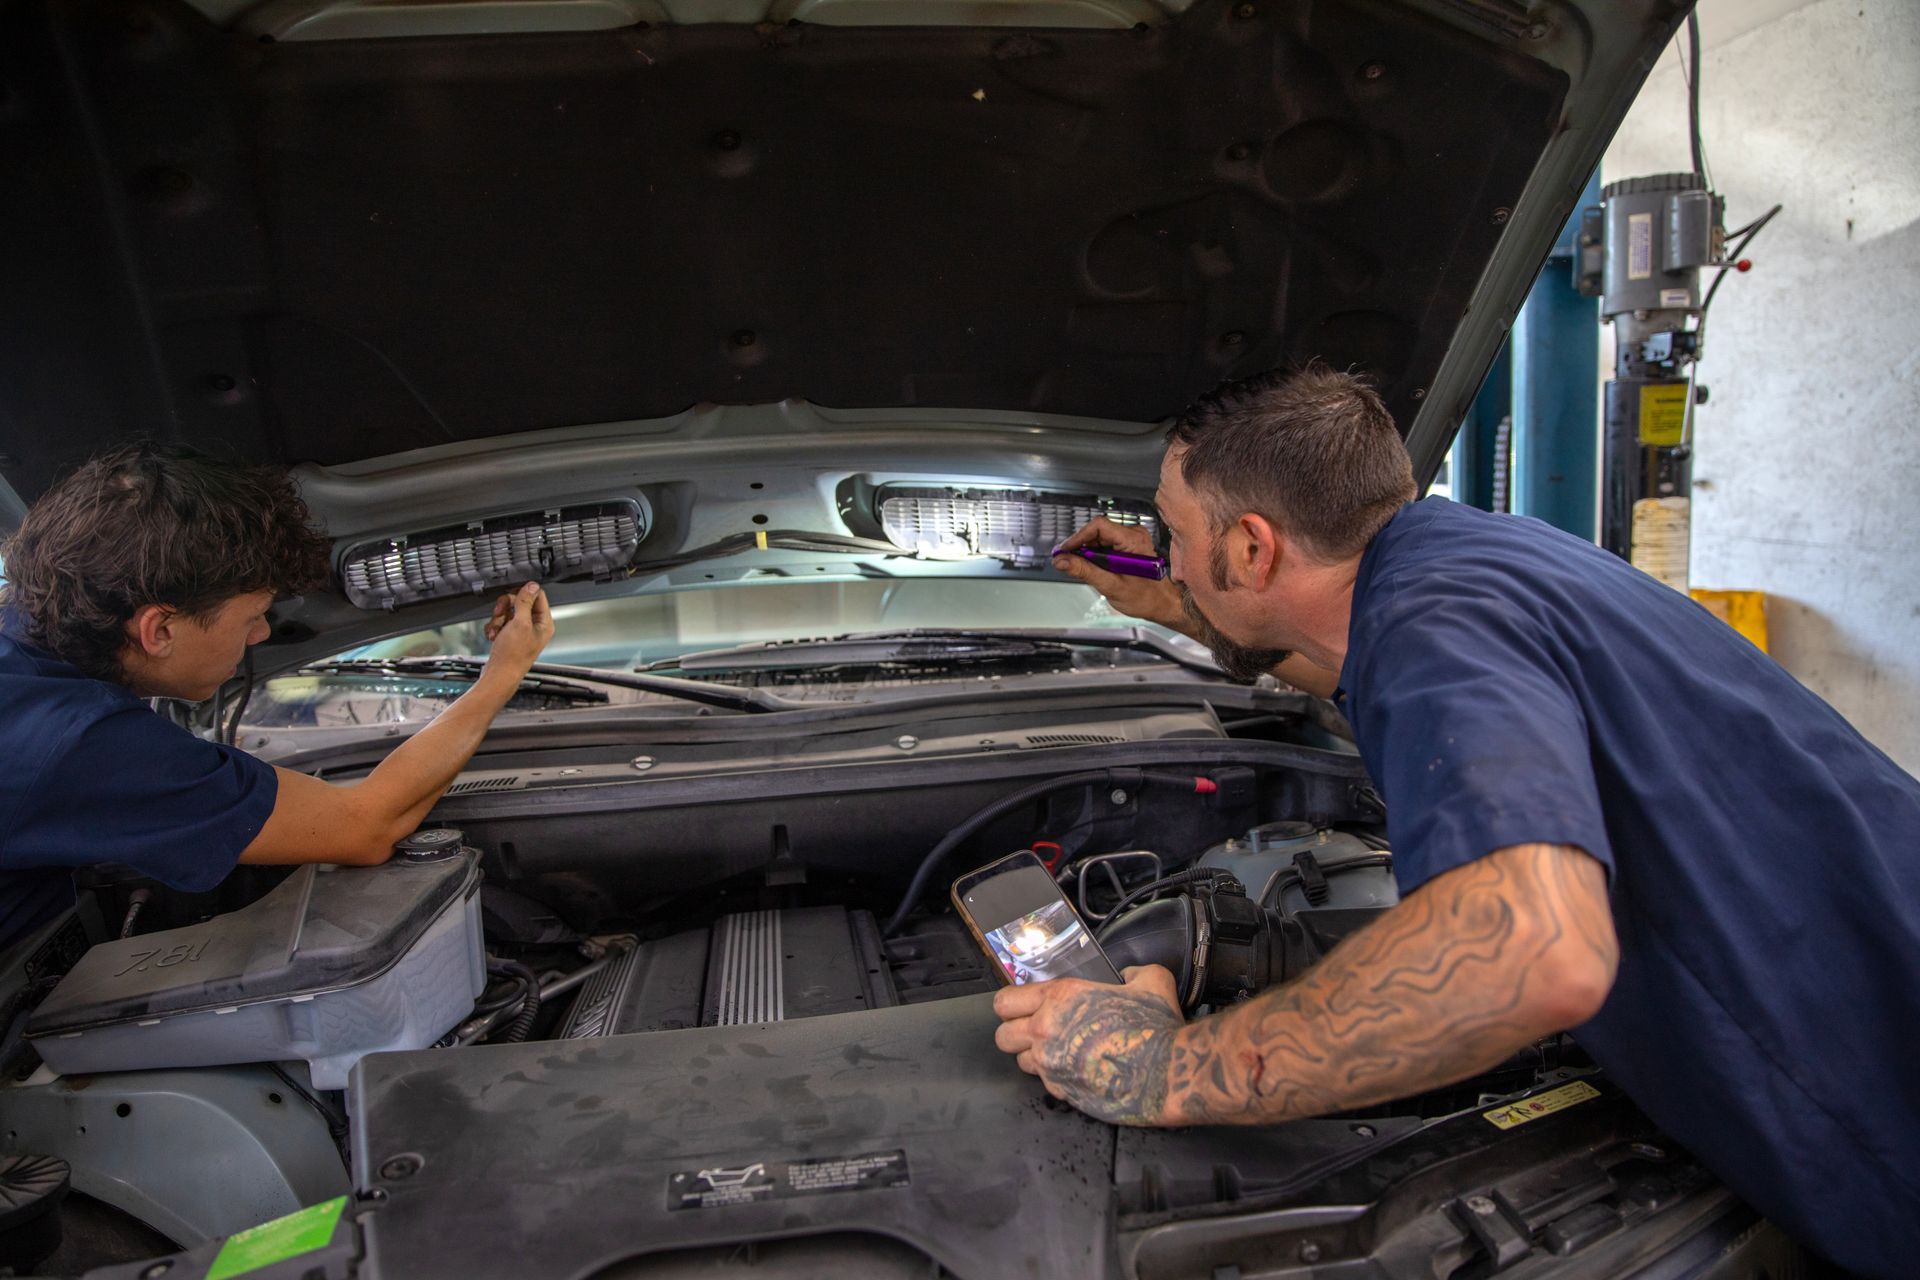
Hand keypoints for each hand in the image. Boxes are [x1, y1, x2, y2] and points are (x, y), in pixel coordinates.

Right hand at [482, 582, 554, 677]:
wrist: (499, 675)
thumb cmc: (512, 656)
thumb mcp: (520, 623)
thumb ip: (525, 602)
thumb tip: (532, 586)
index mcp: (544, 623)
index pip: (538, 596)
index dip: (523, 593)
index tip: (511, 595)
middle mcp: (535, 627)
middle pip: (520, 603)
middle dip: (506, 607)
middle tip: (500, 614)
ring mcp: (522, 632)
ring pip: (508, 612)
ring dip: (498, 619)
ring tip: (496, 630)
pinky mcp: (510, 637)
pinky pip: (501, 623)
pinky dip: (494, 627)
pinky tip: (493, 636)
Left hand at [992, 965, 1185, 1125]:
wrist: (1167, 1073)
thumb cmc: (1156, 1029)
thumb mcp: (1151, 981)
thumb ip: (1132, 973)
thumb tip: (1128, 976)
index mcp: (1061, 998)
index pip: (1005, 1001)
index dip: (1012, 1004)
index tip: (1022, 1007)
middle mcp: (1046, 1030)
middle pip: (1003, 1036)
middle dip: (1016, 1033)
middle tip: (1037, 1032)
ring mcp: (1051, 1065)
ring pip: (1020, 1062)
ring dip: (1035, 1057)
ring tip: (1059, 1052)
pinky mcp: (1062, 1092)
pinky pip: (1044, 1084)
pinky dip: (1056, 1078)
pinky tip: (1077, 1071)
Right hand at [1052, 518, 1188, 635]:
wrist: (1163, 604)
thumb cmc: (1147, 597)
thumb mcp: (1111, 586)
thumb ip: (1084, 571)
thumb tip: (1062, 561)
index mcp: (1133, 540)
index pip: (1098, 526)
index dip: (1078, 537)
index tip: (1064, 550)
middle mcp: (1134, 535)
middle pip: (1097, 531)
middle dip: (1080, 546)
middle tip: (1065, 561)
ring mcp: (1131, 540)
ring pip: (1099, 538)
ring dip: (1086, 552)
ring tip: (1078, 568)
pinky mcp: (1128, 546)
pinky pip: (1105, 544)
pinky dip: (1094, 555)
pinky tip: (1091, 568)